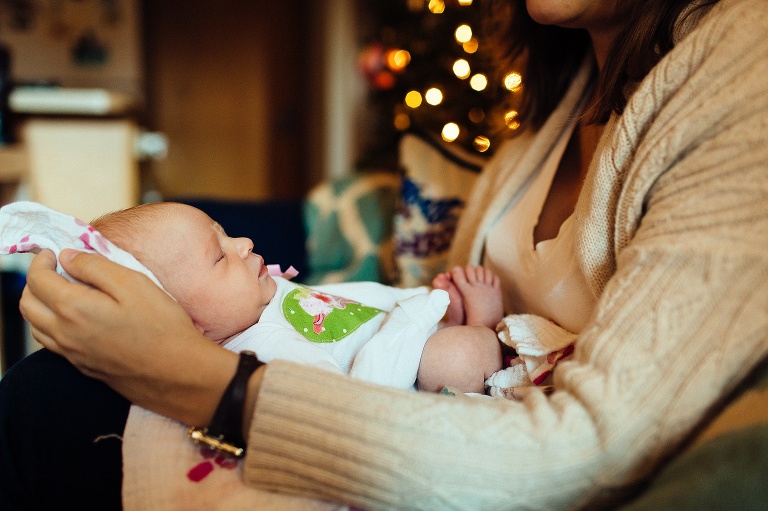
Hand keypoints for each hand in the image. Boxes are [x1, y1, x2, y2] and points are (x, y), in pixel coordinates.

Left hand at [20, 249, 237, 426]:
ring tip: (63, 290)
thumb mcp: (134, 283)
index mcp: (73, 308)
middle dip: (35, 281)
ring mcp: (72, 354)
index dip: (41, 260)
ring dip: (40, 304)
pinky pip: (51, 343)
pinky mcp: (82, 367)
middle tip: (56, 268)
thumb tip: (68, 257)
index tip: (53, 251)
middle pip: (27, 304)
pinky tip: (75, 318)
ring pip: (35, 326)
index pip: (38, 279)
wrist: (177, 372)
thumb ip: (96, 267)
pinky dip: (50, 324)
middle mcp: (64, 333)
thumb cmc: (162, 325)